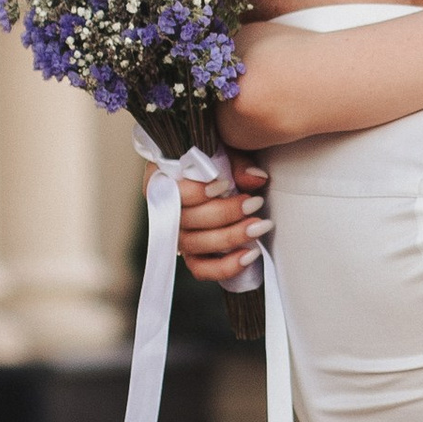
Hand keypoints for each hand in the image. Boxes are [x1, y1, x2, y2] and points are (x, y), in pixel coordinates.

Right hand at [177, 155, 267, 286]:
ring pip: (196, 245)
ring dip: (231, 237)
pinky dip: (225, 266)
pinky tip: (249, 255)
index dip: (197, 192)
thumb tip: (255, 178)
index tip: (225, 185)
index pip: (172, 192)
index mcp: (163, 181)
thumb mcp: (226, 151)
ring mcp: (179, 236)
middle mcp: (166, 212)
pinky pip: (202, 269)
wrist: (224, 180)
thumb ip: (237, 164)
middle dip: (225, 213)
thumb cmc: (218, 161)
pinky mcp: (194, 256)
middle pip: (187, 220)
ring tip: (259, 226)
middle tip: (255, 203)